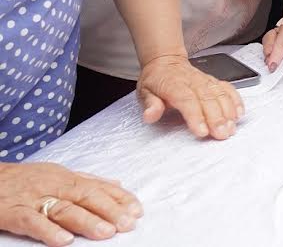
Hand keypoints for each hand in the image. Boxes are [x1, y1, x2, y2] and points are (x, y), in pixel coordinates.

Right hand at [0, 162, 142, 245]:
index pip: (98, 187)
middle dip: (110, 210)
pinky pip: (32, 222)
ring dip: (87, 221)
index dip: (119, 198)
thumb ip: (86, 180)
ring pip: (63, 209)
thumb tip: (117, 185)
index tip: (137, 210)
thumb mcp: (55, 174)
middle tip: (128, 224)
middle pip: (86, 196)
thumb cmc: (22, 179)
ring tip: (106, 232)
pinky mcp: (12, 212)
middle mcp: (52, 185)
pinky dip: (49, 231)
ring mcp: (32, 199)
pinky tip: (65, 241)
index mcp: (64, 177)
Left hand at [136, 53, 242, 139]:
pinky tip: (239, 114)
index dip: (196, 116)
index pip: (187, 100)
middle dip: (217, 118)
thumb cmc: (155, 81)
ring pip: (220, 94)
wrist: (166, 62)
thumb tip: (150, 115)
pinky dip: (236, 100)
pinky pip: (228, 89)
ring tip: (231, 128)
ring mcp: (206, 80)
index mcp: (173, 84)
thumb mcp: (144, 92)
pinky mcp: (214, 81)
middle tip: (222, 134)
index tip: (202, 132)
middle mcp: (193, 81)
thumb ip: (149, 104)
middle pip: (208, 99)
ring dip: (228, 111)